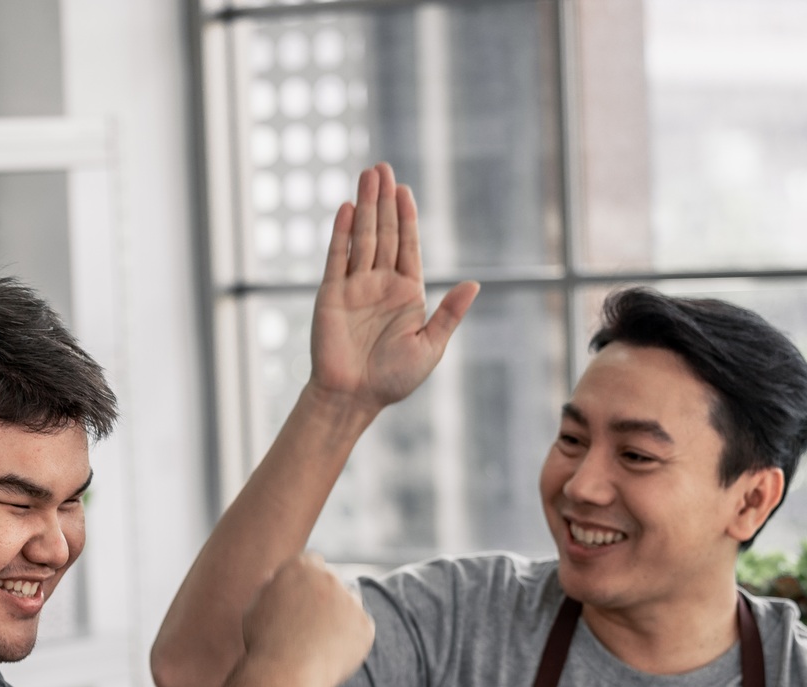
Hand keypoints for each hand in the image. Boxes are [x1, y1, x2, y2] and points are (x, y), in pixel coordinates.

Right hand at [241, 552, 374, 686]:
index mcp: (300, 567)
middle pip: (332, 580)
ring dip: (340, 614)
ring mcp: (350, 600)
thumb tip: (275, 576)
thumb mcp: (254, 608)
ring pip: (350, 602)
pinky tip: (331, 652)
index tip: (303, 598)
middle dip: (325, 596)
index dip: (307, 581)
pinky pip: (360, 628)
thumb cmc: (264, 643)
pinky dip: (350, 638)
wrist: (285, 674)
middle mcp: (329, 578)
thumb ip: (268, 588)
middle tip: (311, 624)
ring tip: (318, 642)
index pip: (312, 562)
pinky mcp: (365, 625)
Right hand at [307, 164, 479, 418]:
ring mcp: (354, 287)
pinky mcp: (331, 294)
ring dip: (365, 206)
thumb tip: (475, 284)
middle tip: (383, 167)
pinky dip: (342, 233)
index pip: (407, 245)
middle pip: (384, 233)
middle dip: (384, 200)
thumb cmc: (393, 380)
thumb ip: (448, 314)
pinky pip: (338, 257)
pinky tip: (348, 209)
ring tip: (367, 175)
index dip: (406, 216)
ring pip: (362, 238)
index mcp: (407, 293)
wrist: (353, 398)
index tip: (404, 189)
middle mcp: (380, 284)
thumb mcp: (430, 347)